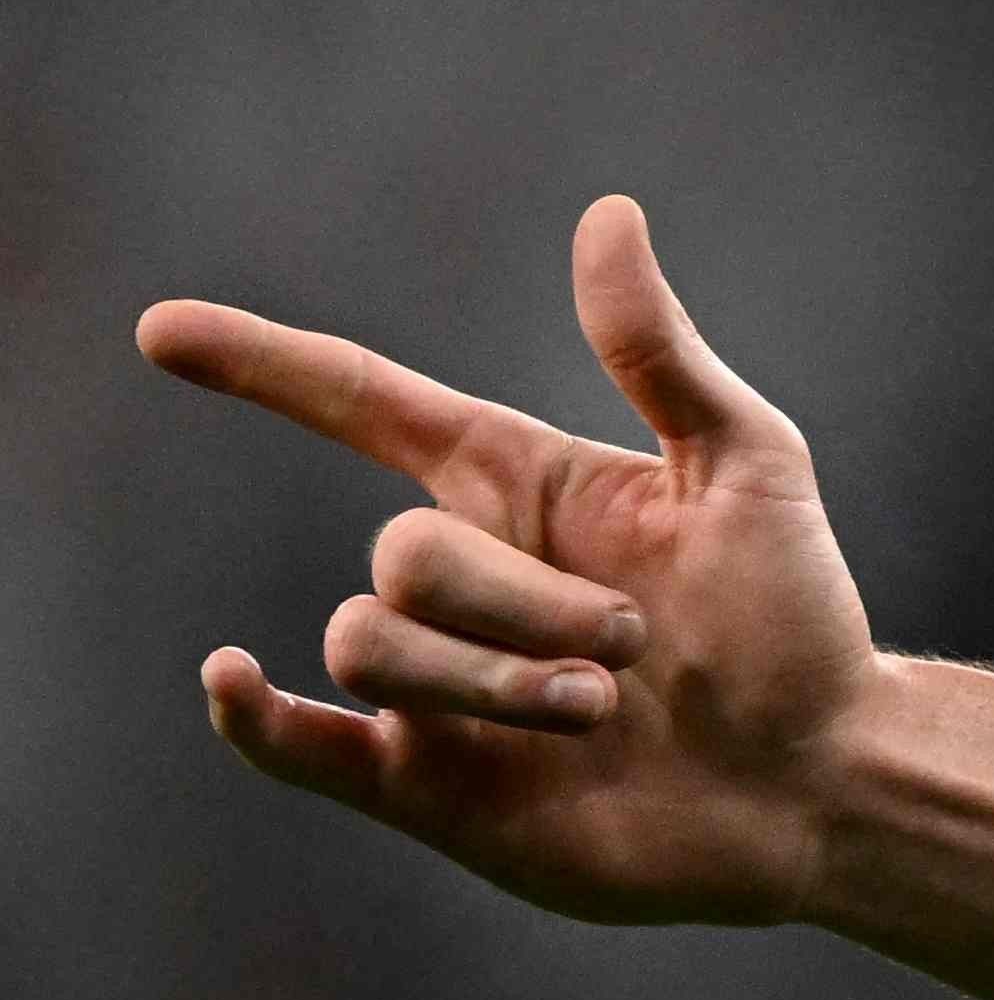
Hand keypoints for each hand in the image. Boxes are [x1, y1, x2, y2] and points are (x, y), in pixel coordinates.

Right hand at [140, 194, 880, 927]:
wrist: (826, 781)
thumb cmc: (800, 622)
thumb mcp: (749, 469)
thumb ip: (659, 354)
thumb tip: (609, 216)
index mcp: (517, 488)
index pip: (363, 403)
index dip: (264, 364)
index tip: (162, 330)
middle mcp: (462, 581)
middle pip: (404, 556)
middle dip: (524, 603)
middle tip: (637, 644)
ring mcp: (436, 683)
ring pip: (371, 647)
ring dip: (494, 679)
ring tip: (603, 711)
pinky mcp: (428, 783)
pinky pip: (298, 744)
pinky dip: (253, 720)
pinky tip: (236, 682)